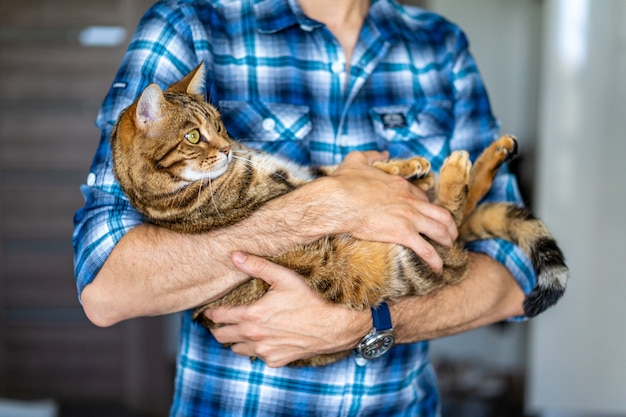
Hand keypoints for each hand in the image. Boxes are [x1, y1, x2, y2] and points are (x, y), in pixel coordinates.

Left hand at [205, 251, 370, 367]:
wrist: (332, 327)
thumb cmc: (309, 300)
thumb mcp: (284, 278)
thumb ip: (257, 266)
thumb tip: (234, 256)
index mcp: (251, 315)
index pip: (219, 316)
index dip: (212, 311)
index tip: (212, 309)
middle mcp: (254, 336)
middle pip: (221, 336)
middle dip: (218, 327)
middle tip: (222, 320)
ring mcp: (264, 351)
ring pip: (236, 349)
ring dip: (236, 340)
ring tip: (242, 329)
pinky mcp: (275, 361)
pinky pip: (257, 356)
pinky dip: (256, 348)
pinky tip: (265, 338)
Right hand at [320, 150, 457, 272]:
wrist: (337, 201)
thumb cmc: (343, 182)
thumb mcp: (357, 160)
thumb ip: (372, 155)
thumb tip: (383, 152)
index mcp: (401, 186)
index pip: (424, 198)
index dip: (429, 208)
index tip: (428, 217)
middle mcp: (410, 201)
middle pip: (441, 214)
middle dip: (450, 226)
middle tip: (450, 235)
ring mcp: (408, 217)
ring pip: (440, 230)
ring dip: (448, 241)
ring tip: (449, 250)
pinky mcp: (402, 233)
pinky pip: (426, 249)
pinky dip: (435, 260)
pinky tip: (438, 269)